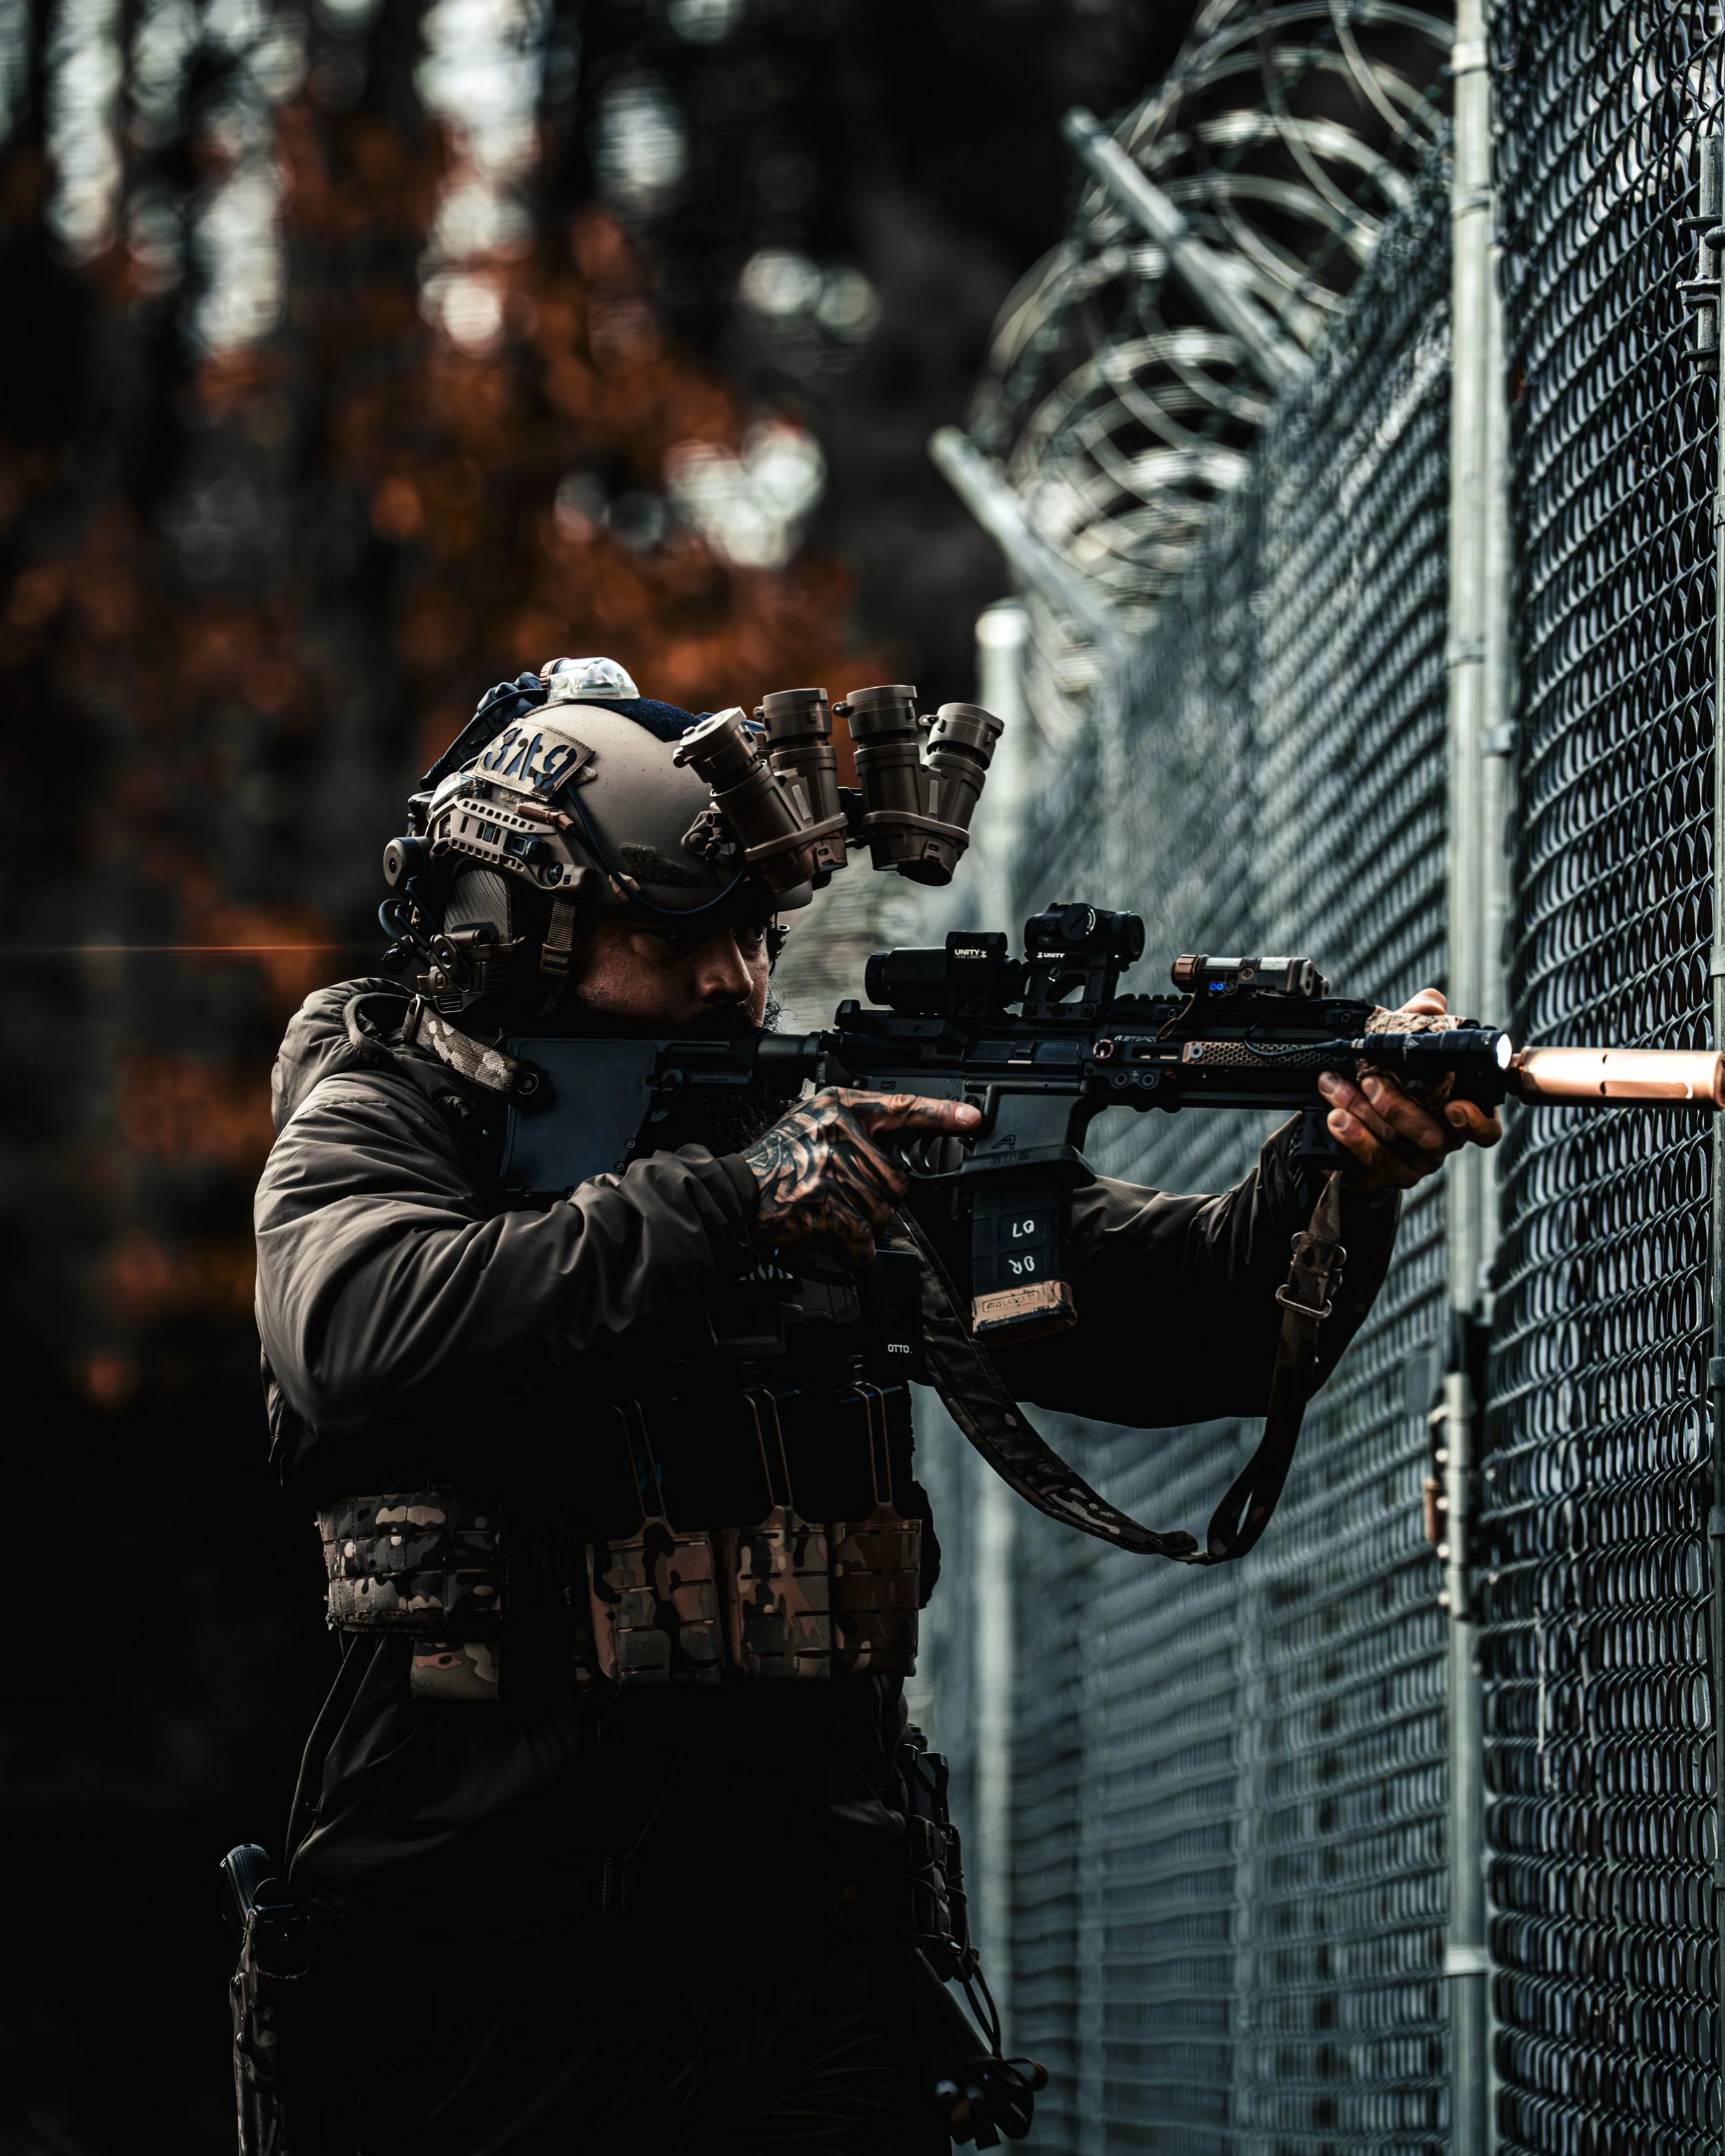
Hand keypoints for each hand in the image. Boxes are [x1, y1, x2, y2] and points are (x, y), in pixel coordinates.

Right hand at [741, 1087, 981, 1266]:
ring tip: (835, 1216)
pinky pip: (863, 1233)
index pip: (901, 1108)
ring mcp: (832, 1167)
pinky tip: (847, 1247)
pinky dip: (859, 1249)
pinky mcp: (824, 1202)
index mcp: (839, 1107)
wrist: (735, 1193)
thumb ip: (851, 1126)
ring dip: (866, 1224)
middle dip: (881, 1199)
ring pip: (883, 1209)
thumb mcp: (811, 1123)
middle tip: (848, 1199)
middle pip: (897, 1177)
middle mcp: (839, 1131)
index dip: (941, 1115)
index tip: (971, 1120)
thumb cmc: (774, 1163)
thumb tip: (895, 1147)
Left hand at [1316, 988, 1502, 1191]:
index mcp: (1458, 1114)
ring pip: (1394, 1148)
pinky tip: (1334, 1118)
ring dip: (1362, 1115)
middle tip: (1369, 1079)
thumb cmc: (1389, 1078)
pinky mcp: (1380, 1175)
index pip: (1486, 1130)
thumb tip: (1432, 1003)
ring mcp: (1412, 1164)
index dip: (1477, 1122)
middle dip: (1397, 1107)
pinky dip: (1350, 1139)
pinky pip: (1368, 1164)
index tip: (1456, 1106)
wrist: (1345, 1117)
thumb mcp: (1402, 1047)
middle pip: (1431, 1137)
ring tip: (1335, 1088)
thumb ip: (1418, 1023)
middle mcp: (1439, 1142)